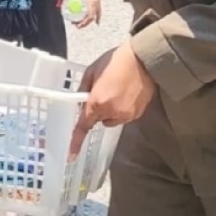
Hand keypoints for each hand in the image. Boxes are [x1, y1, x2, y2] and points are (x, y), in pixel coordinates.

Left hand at [61, 0, 101, 28]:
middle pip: (93, 16)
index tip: (77, 25)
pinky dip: (96, 15)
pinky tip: (96, 21)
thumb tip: (59, 0)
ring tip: (81, 23)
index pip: (91, 15)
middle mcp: (97, 0)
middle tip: (76, 25)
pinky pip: (97, 9)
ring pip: (96, 13)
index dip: (84, 22)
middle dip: (85, 22)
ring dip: (89, 19)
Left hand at [69, 42, 154, 157]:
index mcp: (97, 102)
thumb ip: (83, 88)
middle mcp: (111, 113)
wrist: (144, 60)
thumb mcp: (92, 71)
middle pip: (98, 120)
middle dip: (97, 109)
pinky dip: (122, 108)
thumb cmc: (116, 61)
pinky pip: (123, 116)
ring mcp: (126, 115)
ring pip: (111, 119)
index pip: (83, 126)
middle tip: (102, 91)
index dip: (75, 141)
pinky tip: (127, 93)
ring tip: (117, 89)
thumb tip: (80, 101)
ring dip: (110, 110)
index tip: (71, 155)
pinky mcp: (137, 114)